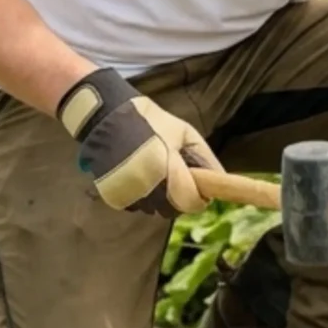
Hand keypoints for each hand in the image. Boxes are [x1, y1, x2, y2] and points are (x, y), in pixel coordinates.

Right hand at [58, 67, 222, 216]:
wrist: (106, 117)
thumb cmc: (151, 122)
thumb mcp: (184, 133)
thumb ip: (205, 158)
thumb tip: (221, 179)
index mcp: (169, 170)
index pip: (193, 202)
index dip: (200, 196)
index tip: (201, 187)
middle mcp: (149, 188)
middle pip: (175, 210)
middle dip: (181, 197)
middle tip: (176, 176)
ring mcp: (130, 195)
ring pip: (155, 209)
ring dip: (160, 197)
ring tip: (155, 171)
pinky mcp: (115, 197)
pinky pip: (137, 206)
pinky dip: (141, 196)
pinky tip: (139, 175)